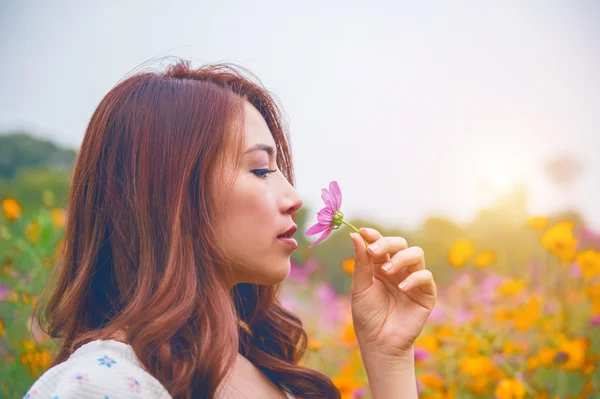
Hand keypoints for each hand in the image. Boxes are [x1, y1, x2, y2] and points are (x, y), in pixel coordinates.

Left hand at [349, 227, 436, 360]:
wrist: (379, 343)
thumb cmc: (367, 316)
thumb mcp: (360, 287)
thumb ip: (360, 262)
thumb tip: (354, 236)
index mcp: (380, 266)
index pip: (380, 243)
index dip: (374, 235)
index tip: (363, 231)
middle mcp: (398, 269)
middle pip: (400, 243)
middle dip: (387, 244)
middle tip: (374, 252)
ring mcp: (413, 279)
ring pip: (416, 254)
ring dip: (400, 258)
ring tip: (386, 271)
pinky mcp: (426, 293)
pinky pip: (425, 276)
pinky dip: (414, 278)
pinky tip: (401, 288)